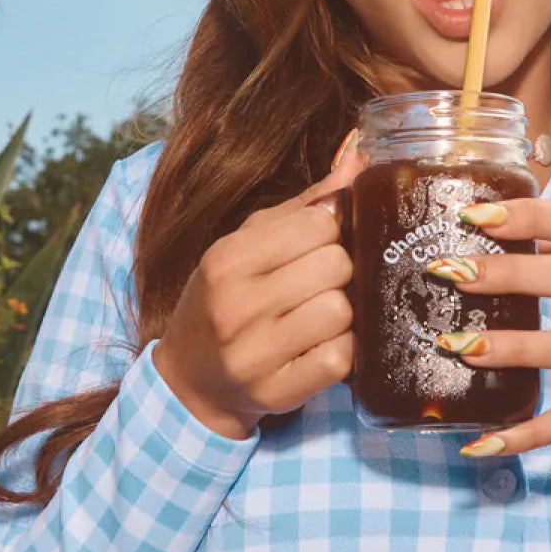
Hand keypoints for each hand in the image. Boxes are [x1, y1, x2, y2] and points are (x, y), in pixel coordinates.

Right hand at [153, 134, 365, 439]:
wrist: (190, 381)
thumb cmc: (225, 299)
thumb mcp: (248, 244)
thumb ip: (304, 205)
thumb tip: (360, 159)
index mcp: (227, 259)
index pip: (317, 223)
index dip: (332, 231)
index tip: (321, 244)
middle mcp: (236, 305)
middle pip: (336, 264)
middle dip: (341, 270)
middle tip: (324, 281)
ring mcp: (255, 354)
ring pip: (342, 310)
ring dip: (344, 311)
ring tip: (322, 313)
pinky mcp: (278, 392)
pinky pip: (341, 358)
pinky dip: (343, 350)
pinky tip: (323, 345)